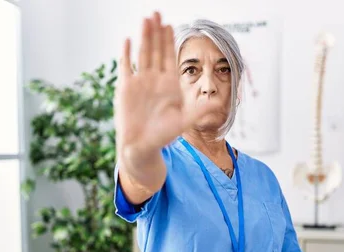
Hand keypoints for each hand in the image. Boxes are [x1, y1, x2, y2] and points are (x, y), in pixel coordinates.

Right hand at [114, 12, 200, 158]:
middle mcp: (154, 80)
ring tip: (145, 20)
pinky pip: (126, 66)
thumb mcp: (184, 121)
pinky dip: (126, 53)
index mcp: (169, 84)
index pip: (169, 57)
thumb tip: (218, 102)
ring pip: (142, 53)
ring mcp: (140, 82)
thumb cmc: (162, 137)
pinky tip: (128, 39)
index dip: (169, 41)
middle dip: (156, 31)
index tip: (170, 25)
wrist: (141, 147)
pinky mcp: (125, 88)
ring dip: (143, 37)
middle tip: (156, 12)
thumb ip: (200, 109)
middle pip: (155, 50)